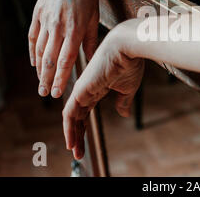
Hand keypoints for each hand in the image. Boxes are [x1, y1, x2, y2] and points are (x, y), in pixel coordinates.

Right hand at [28, 0, 99, 97]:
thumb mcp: (95, 16)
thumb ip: (91, 40)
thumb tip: (92, 60)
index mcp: (76, 28)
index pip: (66, 60)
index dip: (61, 78)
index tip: (58, 93)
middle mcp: (59, 25)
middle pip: (50, 58)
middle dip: (47, 79)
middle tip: (45, 94)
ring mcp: (46, 18)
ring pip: (40, 49)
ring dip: (39, 68)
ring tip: (40, 82)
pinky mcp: (38, 12)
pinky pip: (33, 36)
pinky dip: (33, 50)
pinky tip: (34, 62)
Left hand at [62, 25, 144, 159]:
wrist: (127, 48)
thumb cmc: (130, 63)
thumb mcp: (128, 88)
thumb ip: (122, 101)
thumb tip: (123, 113)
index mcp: (99, 87)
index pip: (86, 111)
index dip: (84, 127)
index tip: (85, 142)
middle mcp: (88, 89)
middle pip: (78, 116)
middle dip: (77, 134)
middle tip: (78, 152)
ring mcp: (82, 89)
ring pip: (72, 117)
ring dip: (73, 135)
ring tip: (75, 151)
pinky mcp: (80, 90)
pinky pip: (69, 113)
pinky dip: (69, 128)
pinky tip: (71, 140)